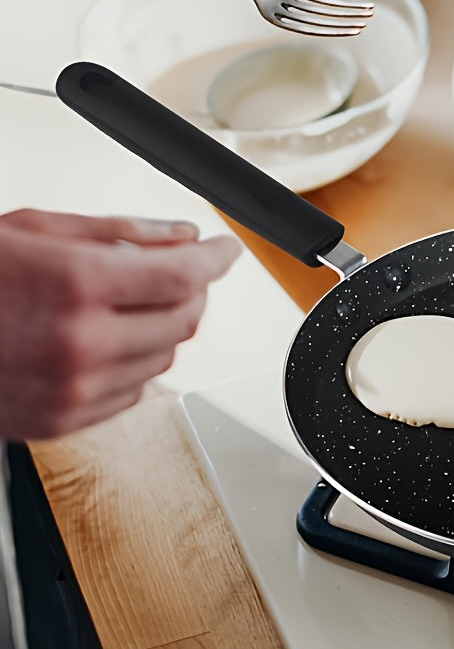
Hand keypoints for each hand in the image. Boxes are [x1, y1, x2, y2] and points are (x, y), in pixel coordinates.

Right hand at [0, 209, 240, 439]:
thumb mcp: (32, 228)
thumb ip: (118, 232)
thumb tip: (178, 235)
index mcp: (75, 285)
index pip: (184, 275)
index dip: (216, 259)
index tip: (227, 251)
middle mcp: (81, 344)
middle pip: (185, 319)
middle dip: (192, 291)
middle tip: (179, 271)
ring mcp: (74, 390)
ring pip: (166, 358)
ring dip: (164, 326)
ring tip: (131, 303)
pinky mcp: (63, 420)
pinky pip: (136, 391)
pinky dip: (137, 362)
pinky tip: (108, 340)